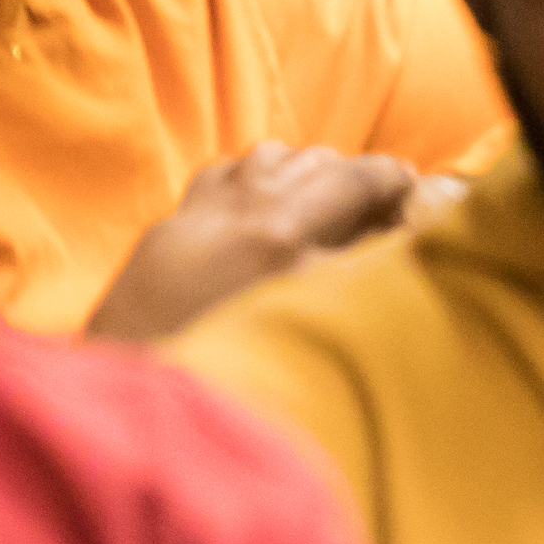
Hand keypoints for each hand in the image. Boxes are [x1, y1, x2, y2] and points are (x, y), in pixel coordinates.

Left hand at [85, 143, 433, 341]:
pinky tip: (262, 203)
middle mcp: (242, 206)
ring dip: (305, 172)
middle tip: (377, 208)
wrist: (129, 387)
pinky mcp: (170, 223)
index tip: (414, 194)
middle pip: (321, 160)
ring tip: (320, 206)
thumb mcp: (304, 316)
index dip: (396, 179)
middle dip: (356, 176)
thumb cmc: (225, 358)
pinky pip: (224, 172)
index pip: (361, 175)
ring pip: (272, 156)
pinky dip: (254, 177)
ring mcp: (201, 210)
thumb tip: (399, 231)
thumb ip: (355, 265)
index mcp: (281, 230)